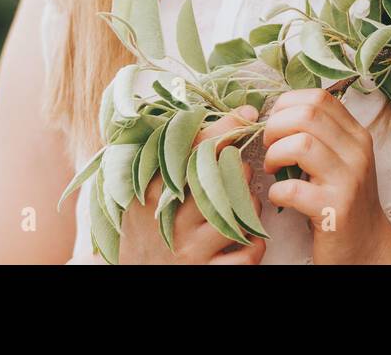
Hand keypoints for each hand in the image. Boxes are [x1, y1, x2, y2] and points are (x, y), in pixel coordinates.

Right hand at [118, 105, 266, 263]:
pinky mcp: (206, 273)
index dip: (222, 128)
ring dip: (251, 203)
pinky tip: (247, 235)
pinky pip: (247, 253)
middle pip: (220, 178)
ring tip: (244, 201)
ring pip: (239, 213)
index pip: (191, 150)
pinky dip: (256, 241)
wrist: (135, 276)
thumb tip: (206, 120)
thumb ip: (165, 159)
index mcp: (151, 192)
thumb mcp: (143, 192)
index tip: (245, 113)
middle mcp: (171, 219)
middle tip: (240, 168)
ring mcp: (189, 249)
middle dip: (239, 167)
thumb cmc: (145, 227)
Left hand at [262, 88, 390, 263]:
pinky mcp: (336, 210)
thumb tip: (278, 112)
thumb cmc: (343, 198)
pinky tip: (280, 197)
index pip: (319, 98)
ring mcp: (349, 181)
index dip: (287, 104)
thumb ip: (320, 134)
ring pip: (301, 145)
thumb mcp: (341, 159)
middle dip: (275, 126)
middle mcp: (357, 153)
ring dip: (275, 155)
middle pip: (307, 114)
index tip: (276, 124)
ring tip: (273, 169)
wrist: (370, 247)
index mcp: (356, 135)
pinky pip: (294, 189)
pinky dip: (277, 191)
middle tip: (269, 146)